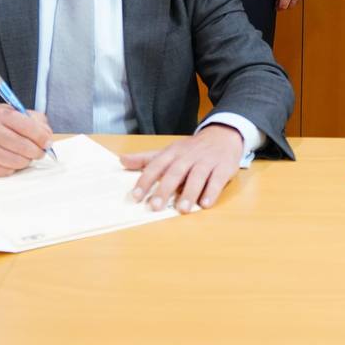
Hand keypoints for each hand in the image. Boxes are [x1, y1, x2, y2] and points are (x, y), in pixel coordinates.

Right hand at [0, 104, 53, 176]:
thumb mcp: (10, 112)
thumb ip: (33, 120)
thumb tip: (48, 136)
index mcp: (1, 115)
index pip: (29, 127)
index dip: (43, 137)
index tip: (48, 143)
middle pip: (25, 147)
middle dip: (37, 152)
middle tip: (38, 152)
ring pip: (17, 162)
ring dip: (25, 161)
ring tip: (22, 155)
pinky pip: (5, 172)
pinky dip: (11, 168)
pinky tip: (7, 160)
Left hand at [120, 124, 243, 212]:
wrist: (223, 135)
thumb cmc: (192, 149)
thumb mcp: (169, 151)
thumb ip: (146, 159)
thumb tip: (121, 160)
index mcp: (173, 153)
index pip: (156, 166)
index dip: (145, 180)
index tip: (136, 196)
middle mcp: (188, 156)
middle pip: (175, 172)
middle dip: (165, 189)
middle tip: (155, 206)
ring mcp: (207, 161)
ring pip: (197, 177)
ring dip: (189, 193)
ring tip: (182, 209)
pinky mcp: (223, 167)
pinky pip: (217, 180)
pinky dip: (211, 192)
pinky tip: (205, 204)